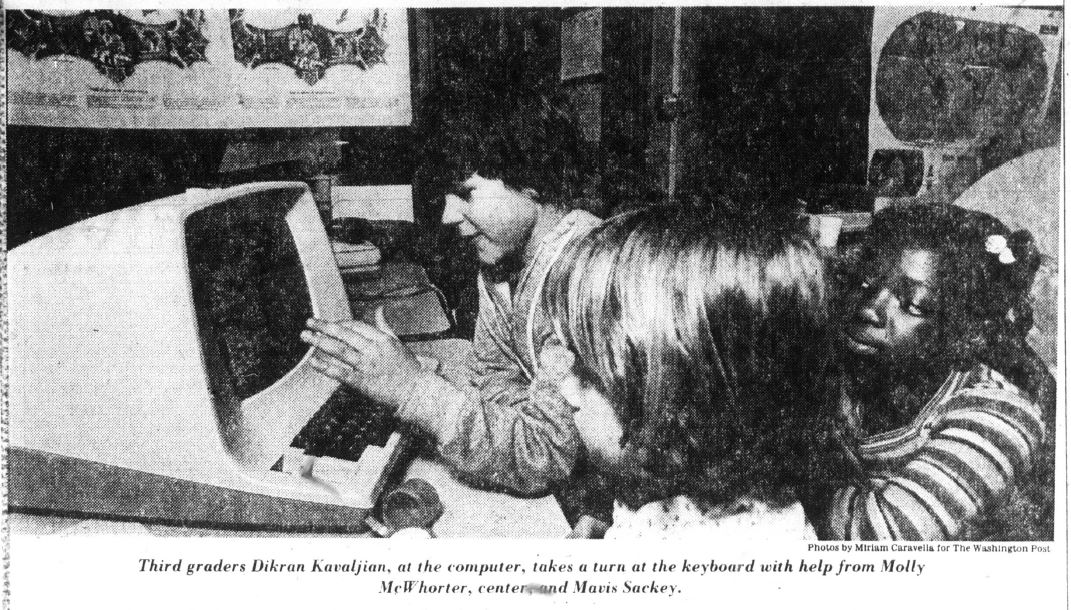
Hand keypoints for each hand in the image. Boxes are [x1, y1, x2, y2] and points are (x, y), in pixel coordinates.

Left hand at [301, 307, 422, 408]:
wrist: (415, 392)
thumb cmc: (408, 368)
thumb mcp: (398, 342)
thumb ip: (385, 325)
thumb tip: (379, 308)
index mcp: (382, 339)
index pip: (356, 325)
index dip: (339, 323)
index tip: (328, 324)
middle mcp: (374, 350)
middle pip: (344, 334)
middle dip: (324, 327)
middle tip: (308, 322)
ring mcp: (368, 366)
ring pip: (340, 350)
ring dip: (320, 342)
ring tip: (306, 336)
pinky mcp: (363, 383)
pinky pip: (341, 373)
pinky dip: (326, 367)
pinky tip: (314, 362)